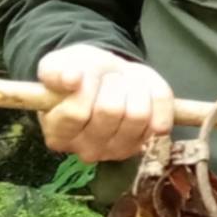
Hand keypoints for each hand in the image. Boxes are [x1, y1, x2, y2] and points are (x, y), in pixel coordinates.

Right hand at [37, 44, 174, 162]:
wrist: (105, 76)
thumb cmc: (78, 74)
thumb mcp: (58, 65)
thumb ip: (54, 72)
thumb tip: (71, 79)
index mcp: (58, 133)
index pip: (76, 113)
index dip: (86, 86)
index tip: (84, 74)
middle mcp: (87, 150)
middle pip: (110, 112)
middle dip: (111, 83)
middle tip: (107, 77)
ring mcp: (119, 150)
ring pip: (138, 115)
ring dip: (134, 87)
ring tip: (124, 82)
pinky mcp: (146, 143)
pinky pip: (162, 120)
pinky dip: (157, 98)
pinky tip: (143, 92)